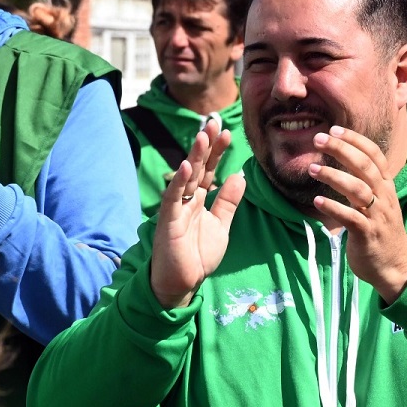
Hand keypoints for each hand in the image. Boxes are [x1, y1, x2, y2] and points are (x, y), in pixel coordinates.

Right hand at [150, 118, 245, 308]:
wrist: (182, 283)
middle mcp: (187, 199)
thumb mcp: (221, 225)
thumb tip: (238, 175)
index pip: (209, 170)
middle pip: (198, 167)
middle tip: (214, 123)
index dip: (217, 152)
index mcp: (199, 199)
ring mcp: (176, 208)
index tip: (227, 133)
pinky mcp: (168, 221)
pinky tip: (185, 166)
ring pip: (186, 177)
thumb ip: (228, 201)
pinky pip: (173, 198)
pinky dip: (178, 182)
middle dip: (206, 146)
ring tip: (202, 136)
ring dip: (193, 157)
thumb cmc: (198, 255)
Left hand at [310, 125, 406, 303]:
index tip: (335, 129)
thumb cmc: (380, 230)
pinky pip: (351, 217)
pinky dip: (334, 208)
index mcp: (386, 186)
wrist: (395, 265)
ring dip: (333, 176)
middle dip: (341, 150)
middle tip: (319, 140)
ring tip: (312, 169)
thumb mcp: (377, 202)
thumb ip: (363, 183)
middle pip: (364, 166)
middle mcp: (384, 196)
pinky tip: (317, 201)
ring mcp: (377, 215)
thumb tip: (341, 162)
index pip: (374, 155)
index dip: (355, 140)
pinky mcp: (368, 234)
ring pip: (358, 189)